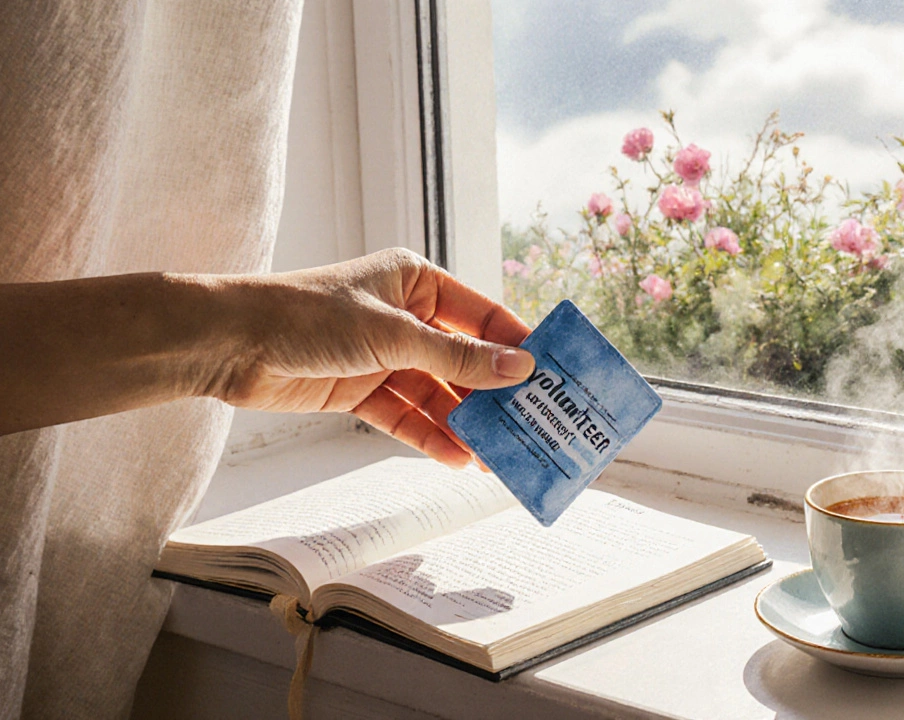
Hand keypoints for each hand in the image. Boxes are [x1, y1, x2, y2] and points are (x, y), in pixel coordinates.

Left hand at [212, 248, 532, 466]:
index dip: (515, 345)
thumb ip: (457, 356)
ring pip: (437, 393)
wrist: (230, 343)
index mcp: (417, 282)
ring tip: (498, 455)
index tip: (551, 374)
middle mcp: (405, 317)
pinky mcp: (360, 391)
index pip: (482, 315)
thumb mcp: (394, 334)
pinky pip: (406, 416)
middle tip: (531, 425)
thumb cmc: (308, 316)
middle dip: (493, 394)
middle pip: (463, 360)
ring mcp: (383, 357)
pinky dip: (430, 436)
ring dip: (464, 422)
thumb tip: (518, 367)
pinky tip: (457, 457)